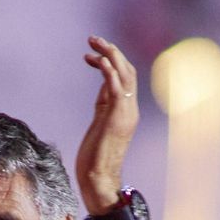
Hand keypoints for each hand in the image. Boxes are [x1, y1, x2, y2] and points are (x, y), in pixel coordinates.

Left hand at [74, 35, 139, 214]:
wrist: (99, 181)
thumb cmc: (95, 159)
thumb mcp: (100, 124)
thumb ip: (104, 106)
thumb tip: (103, 88)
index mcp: (126, 111)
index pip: (125, 77)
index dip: (110, 62)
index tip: (89, 56)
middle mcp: (130, 109)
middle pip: (128, 70)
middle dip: (111, 51)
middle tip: (93, 38)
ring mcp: (125, 113)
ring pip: (125, 74)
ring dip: (109, 54)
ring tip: (93, 42)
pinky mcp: (116, 118)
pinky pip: (117, 88)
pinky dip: (109, 71)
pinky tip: (97, 60)